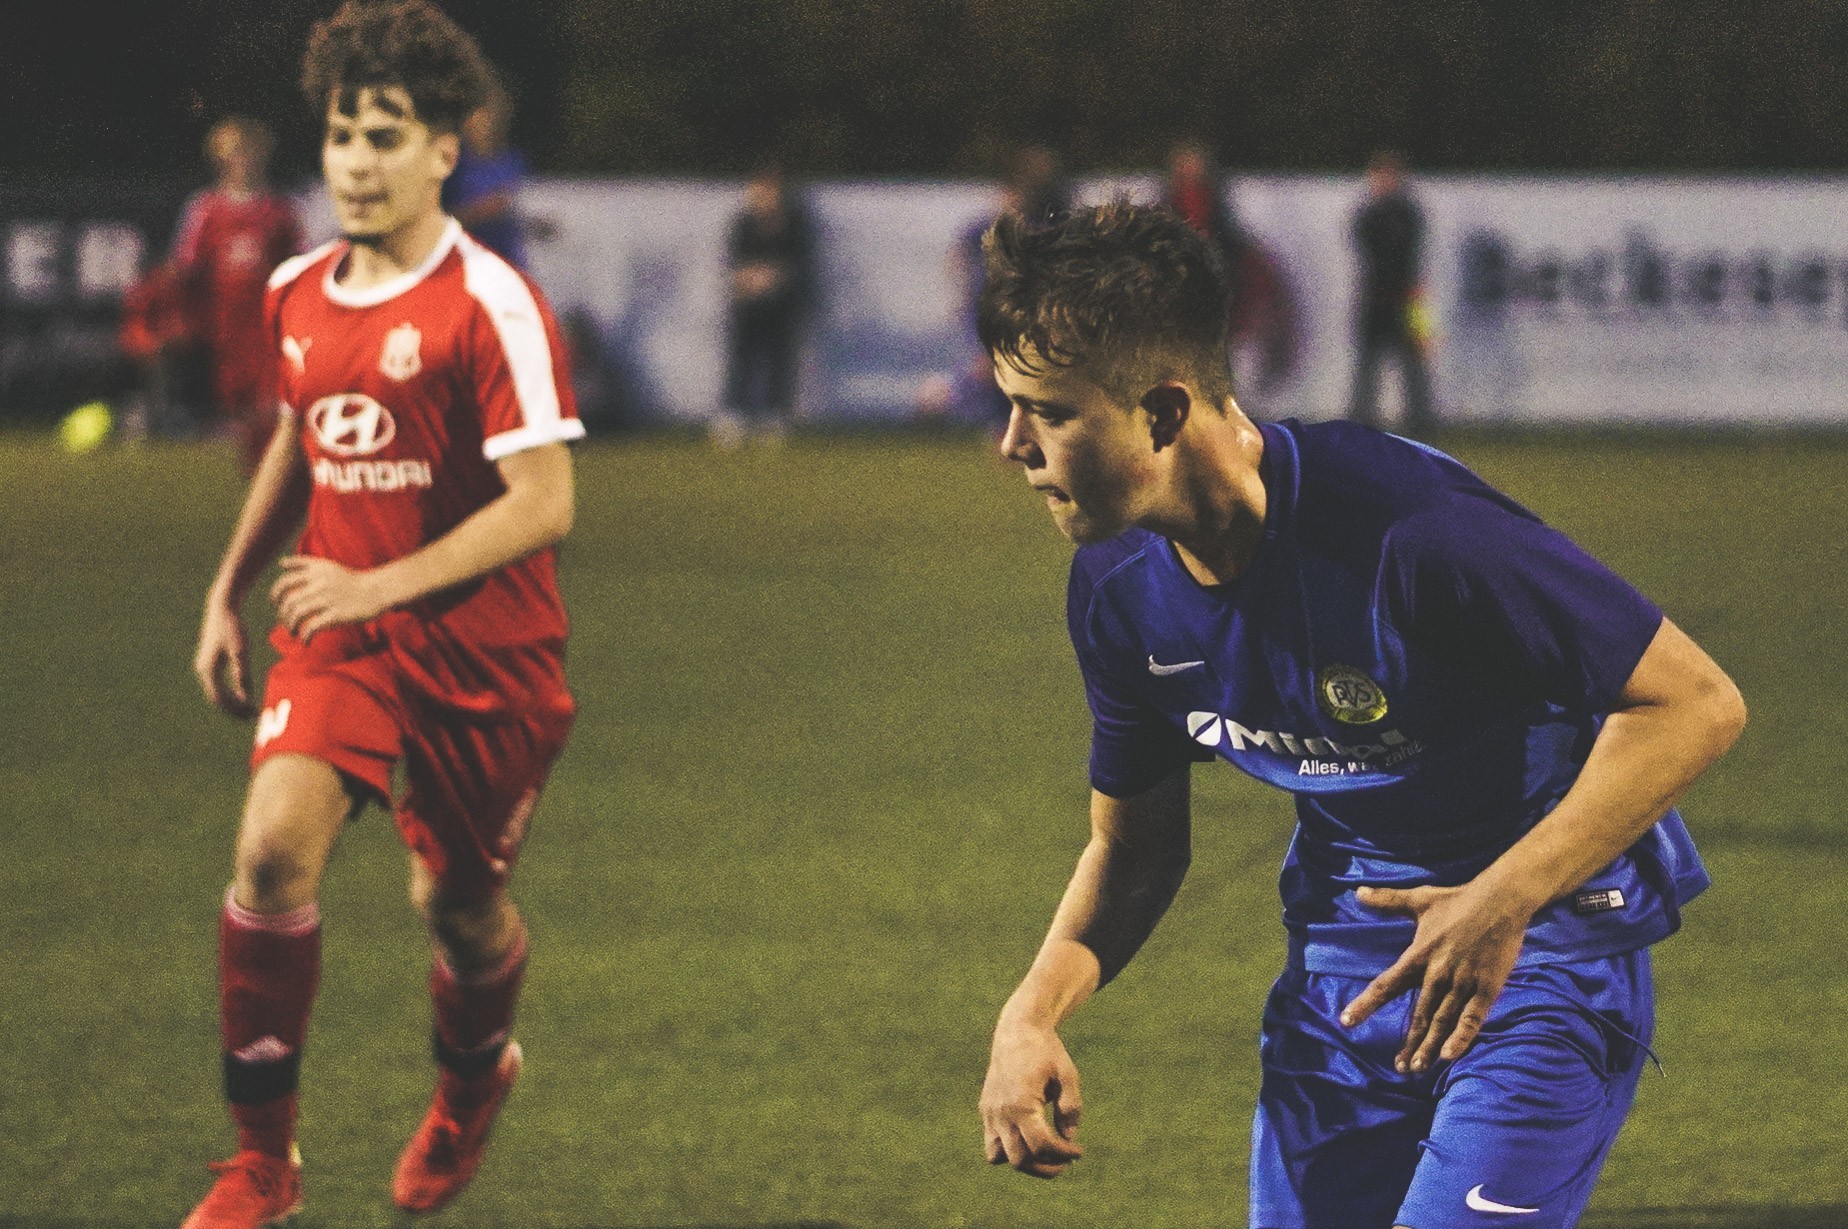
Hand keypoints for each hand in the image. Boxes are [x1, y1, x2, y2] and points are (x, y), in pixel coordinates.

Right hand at [194, 599, 254, 717]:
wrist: (223, 608)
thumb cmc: (233, 627)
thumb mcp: (241, 650)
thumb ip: (242, 672)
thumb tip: (246, 695)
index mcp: (208, 669)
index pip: (220, 698)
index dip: (236, 709)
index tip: (253, 714)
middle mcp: (203, 670)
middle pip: (217, 699)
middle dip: (234, 710)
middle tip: (253, 717)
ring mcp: (204, 667)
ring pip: (217, 693)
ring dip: (233, 703)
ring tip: (250, 710)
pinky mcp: (210, 663)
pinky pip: (218, 685)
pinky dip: (230, 693)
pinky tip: (244, 696)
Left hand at [270, 555, 390, 640]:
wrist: (376, 590)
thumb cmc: (350, 580)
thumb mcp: (327, 565)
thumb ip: (304, 562)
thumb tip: (281, 562)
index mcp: (316, 571)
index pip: (286, 581)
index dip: (276, 593)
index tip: (276, 602)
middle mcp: (319, 584)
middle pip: (290, 600)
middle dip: (283, 614)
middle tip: (286, 621)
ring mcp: (328, 599)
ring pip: (298, 613)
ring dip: (290, 626)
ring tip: (292, 633)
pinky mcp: (336, 614)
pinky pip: (313, 626)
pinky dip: (305, 636)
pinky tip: (306, 641)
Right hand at [979, 1021, 1084, 1177]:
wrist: (1017, 1030)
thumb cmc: (1046, 1051)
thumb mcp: (1067, 1076)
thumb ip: (1070, 1109)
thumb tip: (1068, 1139)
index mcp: (1022, 1104)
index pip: (1042, 1146)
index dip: (1064, 1154)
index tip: (1079, 1150)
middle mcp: (1001, 1112)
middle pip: (1020, 1160)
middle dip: (1045, 1166)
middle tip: (1065, 1160)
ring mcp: (990, 1112)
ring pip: (999, 1157)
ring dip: (1024, 1162)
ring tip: (1045, 1154)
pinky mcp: (986, 1110)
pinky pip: (992, 1143)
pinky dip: (1009, 1149)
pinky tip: (1028, 1138)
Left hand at [1340, 883, 1531, 1072]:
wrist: (1501, 900)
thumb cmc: (1457, 899)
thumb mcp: (1419, 899)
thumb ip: (1387, 901)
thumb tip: (1357, 893)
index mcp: (1418, 956)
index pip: (1385, 985)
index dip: (1366, 1005)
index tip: (1346, 1022)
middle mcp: (1437, 974)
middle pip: (1418, 1014)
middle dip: (1409, 1042)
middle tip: (1399, 1067)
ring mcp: (1463, 982)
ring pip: (1442, 1021)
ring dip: (1429, 1046)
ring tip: (1418, 1068)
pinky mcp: (1487, 988)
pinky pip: (1472, 1018)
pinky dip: (1461, 1037)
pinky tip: (1449, 1055)